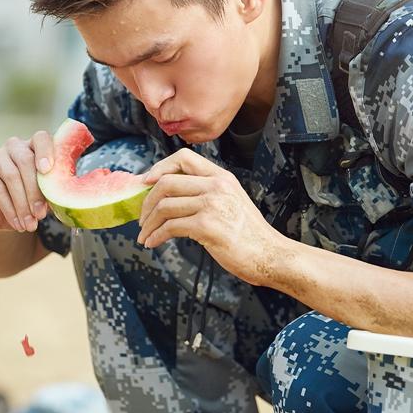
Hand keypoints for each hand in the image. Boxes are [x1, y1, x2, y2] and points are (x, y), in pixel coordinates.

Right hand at [0, 131, 53, 232]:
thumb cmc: (28, 201)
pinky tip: (17, 224)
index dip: (46, 150)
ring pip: (12, 176)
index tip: (48, 169)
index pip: (41, 138)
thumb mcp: (44, 197)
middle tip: (41, 214)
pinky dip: (10, 209)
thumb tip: (66, 200)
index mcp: (34, 147)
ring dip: (23, 204)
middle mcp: (14, 147)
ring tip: (31, 224)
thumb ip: (54, 193)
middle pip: (26, 160)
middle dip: (36, 190)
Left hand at [137, 149, 284, 285]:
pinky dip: (156, 236)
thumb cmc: (248, 234)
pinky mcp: (207, 225)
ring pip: (164, 205)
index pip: (183, 157)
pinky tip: (153, 243)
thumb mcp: (231, 201)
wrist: (270, 255)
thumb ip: (207, 193)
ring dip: (149, 223)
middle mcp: (217, 185)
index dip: (159, 167)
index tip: (145, 182)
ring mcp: (212, 204)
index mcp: (222, 177)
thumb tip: (170, 196)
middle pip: (166, 182)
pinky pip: (170, 227)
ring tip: (145, 235)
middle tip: (143, 218)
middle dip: (147, 201)